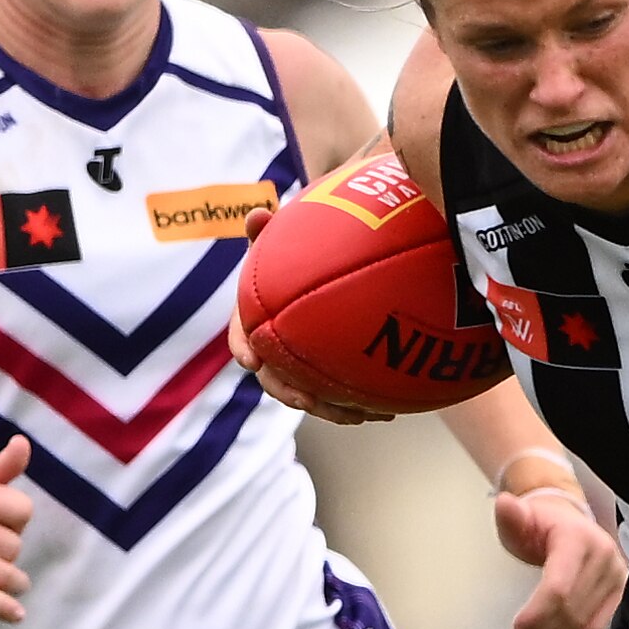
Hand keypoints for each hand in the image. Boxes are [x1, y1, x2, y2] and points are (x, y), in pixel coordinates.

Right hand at [0, 437, 33, 619]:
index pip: (21, 510)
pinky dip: (2, 607)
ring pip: (2, 573)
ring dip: (10, 582)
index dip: (16, 521)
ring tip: (7, 582)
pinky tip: (15, 613)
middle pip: (14, 546)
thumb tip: (24, 443)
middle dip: (7, 552)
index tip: (0, 525)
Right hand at [224, 216, 394, 426]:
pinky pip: (339, 395)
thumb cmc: (295, 254)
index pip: (240, 336)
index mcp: (255, 320)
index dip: (243, 349)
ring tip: (359, 416)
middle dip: (289, 392)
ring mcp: (302, 365)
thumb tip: (256, 212)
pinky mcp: (328, 374)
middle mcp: (276, 348)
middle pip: (274, 378)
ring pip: (310, 395)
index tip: (250, 360)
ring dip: (331, 409)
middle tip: (305, 400)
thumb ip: (267, 229)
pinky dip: (358, 406)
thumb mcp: (280, 238)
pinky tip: (388, 413)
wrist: (321, 270)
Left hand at [496, 480, 623, 628]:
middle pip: (570, 608)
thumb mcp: (520, 519)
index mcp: (578, 538)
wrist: (568, 520)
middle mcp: (603, 555)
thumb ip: (510, 517)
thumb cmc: (541, 524)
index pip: (559, 588)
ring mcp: (615, 573)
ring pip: (584, 621)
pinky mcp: (619, 589)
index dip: (536, 614)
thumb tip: (504, 504)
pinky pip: (599, 623)